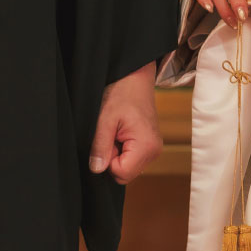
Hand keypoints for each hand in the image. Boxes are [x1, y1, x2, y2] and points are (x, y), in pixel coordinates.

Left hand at [89, 63, 160, 183]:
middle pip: (125, 173)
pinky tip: (122, 131)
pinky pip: (132, 158)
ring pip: (128, 166)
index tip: (107, 138)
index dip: (107, 160)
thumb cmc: (122, 92)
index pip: (121, 173)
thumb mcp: (105, 119)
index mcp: (146, 146)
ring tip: (117, 130)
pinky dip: (123, 148)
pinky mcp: (150, 145)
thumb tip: (96, 169)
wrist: (135, 77)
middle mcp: (154, 151)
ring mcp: (153, 149)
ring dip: (117, 153)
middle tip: (111, 133)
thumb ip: (100, 146)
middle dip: (112, 157)